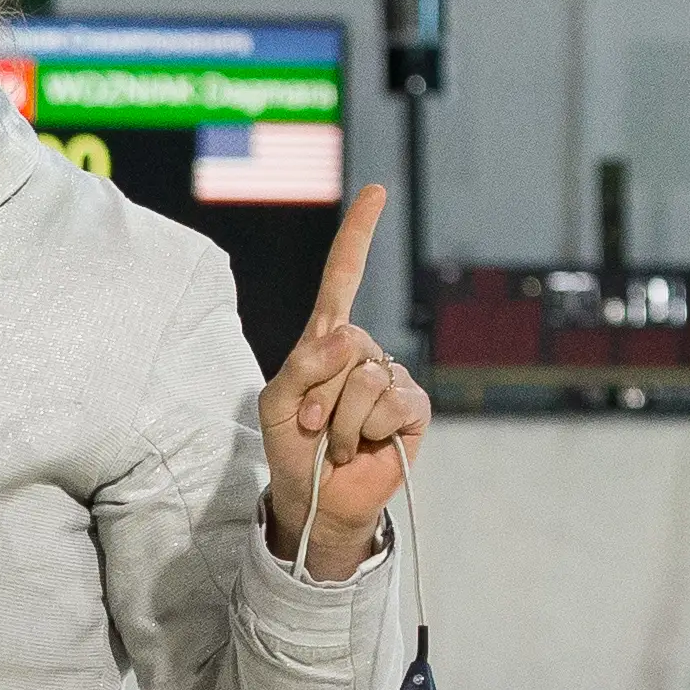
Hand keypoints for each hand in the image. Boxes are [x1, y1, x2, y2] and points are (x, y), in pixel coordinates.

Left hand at [258, 182, 425, 579]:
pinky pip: (389, 403)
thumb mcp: (276, 403)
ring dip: (337, 421)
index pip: (344, 278)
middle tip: (310, 425)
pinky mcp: (413, 408)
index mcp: (327, 341)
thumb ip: (300, 366)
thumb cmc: (292, 448)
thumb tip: (345, 338)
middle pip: (345, 344)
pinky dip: (363, 431)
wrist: (315, 498)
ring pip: (364, 380)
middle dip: (317, 393)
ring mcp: (392, 378)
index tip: (376, 191)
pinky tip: (362, 446)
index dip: (359, 236)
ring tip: (333, 440)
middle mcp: (364, 352)